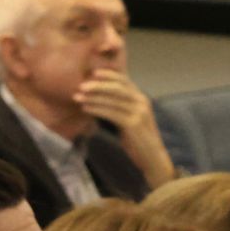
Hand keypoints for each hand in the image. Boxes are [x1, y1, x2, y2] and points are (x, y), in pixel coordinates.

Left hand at [76, 68, 174, 186]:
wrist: (151, 157)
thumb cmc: (137, 140)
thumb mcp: (128, 120)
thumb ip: (119, 109)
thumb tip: (100, 102)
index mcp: (140, 98)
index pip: (125, 81)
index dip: (110, 75)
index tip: (94, 73)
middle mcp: (141, 101)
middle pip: (118, 87)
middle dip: (99, 85)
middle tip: (81, 85)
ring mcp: (138, 112)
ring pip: (114, 99)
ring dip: (94, 97)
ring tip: (78, 97)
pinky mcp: (133, 124)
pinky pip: (112, 113)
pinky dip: (98, 109)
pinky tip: (86, 108)